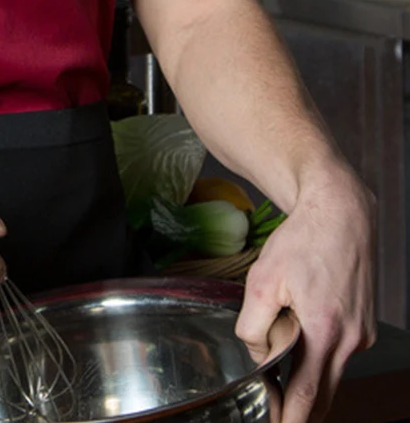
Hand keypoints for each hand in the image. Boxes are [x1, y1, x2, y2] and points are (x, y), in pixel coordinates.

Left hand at [235, 168, 376, 422]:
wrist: (340, 214)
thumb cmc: (302, 242)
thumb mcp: (262, 280)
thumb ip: (253, 325)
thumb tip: (257, 354)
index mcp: (325, 332)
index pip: (309, 394)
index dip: (292, 417)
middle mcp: (351, 340)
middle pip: (325, 392)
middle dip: (301, 408)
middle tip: (276, 413)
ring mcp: (362, 334)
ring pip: (331, 370)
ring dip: (308, 373)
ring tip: (280, 354)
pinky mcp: (364, 325)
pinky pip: (338, 350)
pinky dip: (319, 351)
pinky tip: (301, 327)